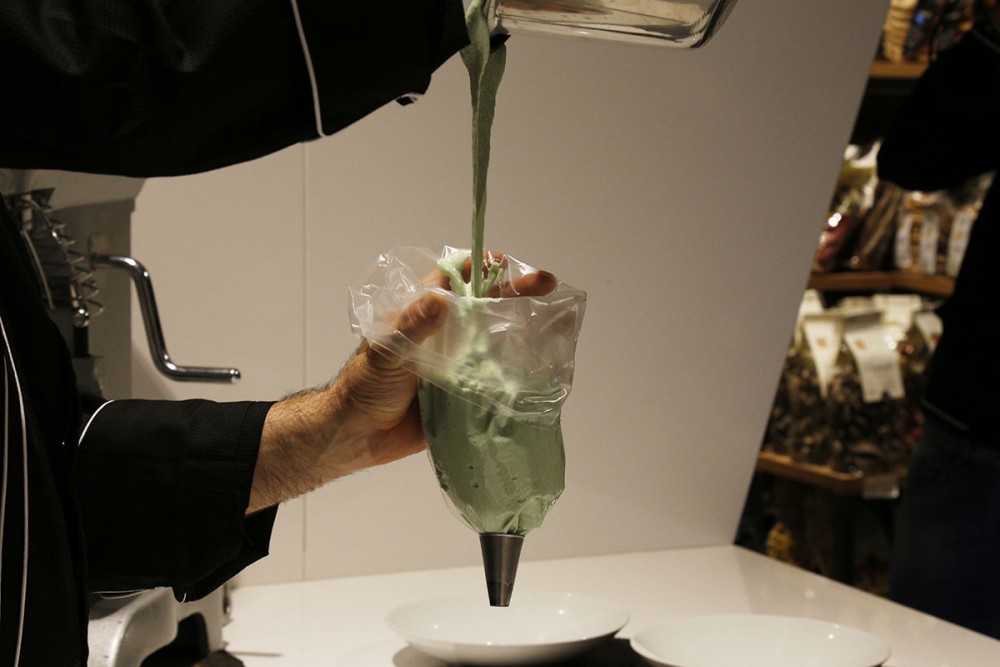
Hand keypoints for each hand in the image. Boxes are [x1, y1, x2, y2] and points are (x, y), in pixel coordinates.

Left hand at [247, 260, 556, 512]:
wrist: (360, 437)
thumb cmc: (365, 386)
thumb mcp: (384, 351)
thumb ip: (411, 327)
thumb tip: (439, 299)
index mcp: (423, 312)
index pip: (457, 278)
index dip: (483, 267)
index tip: (506, 264)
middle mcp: (446, 332)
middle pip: (486, 303)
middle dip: (516, 291)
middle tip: (547, 285)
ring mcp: (459, 361)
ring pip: (497, 337)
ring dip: (524, 327)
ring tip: (557, 321)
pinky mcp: (467, 391)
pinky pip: (497, 375)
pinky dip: (520, 368)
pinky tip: (545, 363)